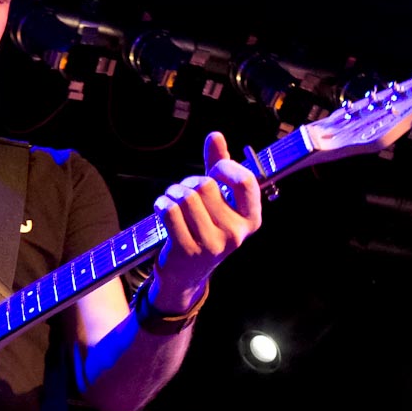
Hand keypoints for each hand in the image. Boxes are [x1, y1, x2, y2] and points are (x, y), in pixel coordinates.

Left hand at [152, 131, 261, 310]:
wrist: (185, 275)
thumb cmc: (204, 230)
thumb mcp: (218, 202)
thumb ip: (219, 168)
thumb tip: (216, 136)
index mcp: (250, 220)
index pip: (245, 181)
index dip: (225, 167)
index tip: (214, 169)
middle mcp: (235, 234)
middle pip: (206, 185)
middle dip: (190, 182)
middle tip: (183, 192)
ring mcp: (212, 245)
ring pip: (187, 197)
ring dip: (173, 192)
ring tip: (171, 200)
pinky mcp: (187, 250)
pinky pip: (171, 211)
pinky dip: (162, 203)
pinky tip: (161, 207)